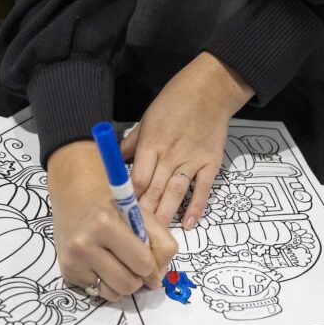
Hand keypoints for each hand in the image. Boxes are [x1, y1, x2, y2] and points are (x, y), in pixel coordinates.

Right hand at [48, 141, 178, 300]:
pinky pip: (97, 293)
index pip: (143, 264)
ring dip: (122, 285)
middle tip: (135, 264)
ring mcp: (73, 261)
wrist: (74, 197)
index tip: (151, 262)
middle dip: (138, 278)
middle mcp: (84, 244)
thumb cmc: (112, 206)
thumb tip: (156, 281)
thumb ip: (161, 245)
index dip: (153, 267)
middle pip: (128, 284)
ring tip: (120, 266)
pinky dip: (106, 284)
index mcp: (105, 224)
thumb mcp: (142, 216)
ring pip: (113, 294)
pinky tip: (102, 266)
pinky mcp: (67, 272)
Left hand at [123, 52, 253, 228]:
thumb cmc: (175, 101)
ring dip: (166, 215)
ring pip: (176, 192)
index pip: (137, 179)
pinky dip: (196, 207)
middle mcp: (171, 154)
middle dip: (144, 215)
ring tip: (157, 237)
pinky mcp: (211, 162)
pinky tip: (188, 224)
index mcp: (152, 144)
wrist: (211, 87)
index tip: (121, 216)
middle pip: (154, 190)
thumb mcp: (147, 119)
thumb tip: (111, 161)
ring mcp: (192, 159)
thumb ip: (131, 144)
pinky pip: (203, 189)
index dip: (129, 199)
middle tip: (135, 236)